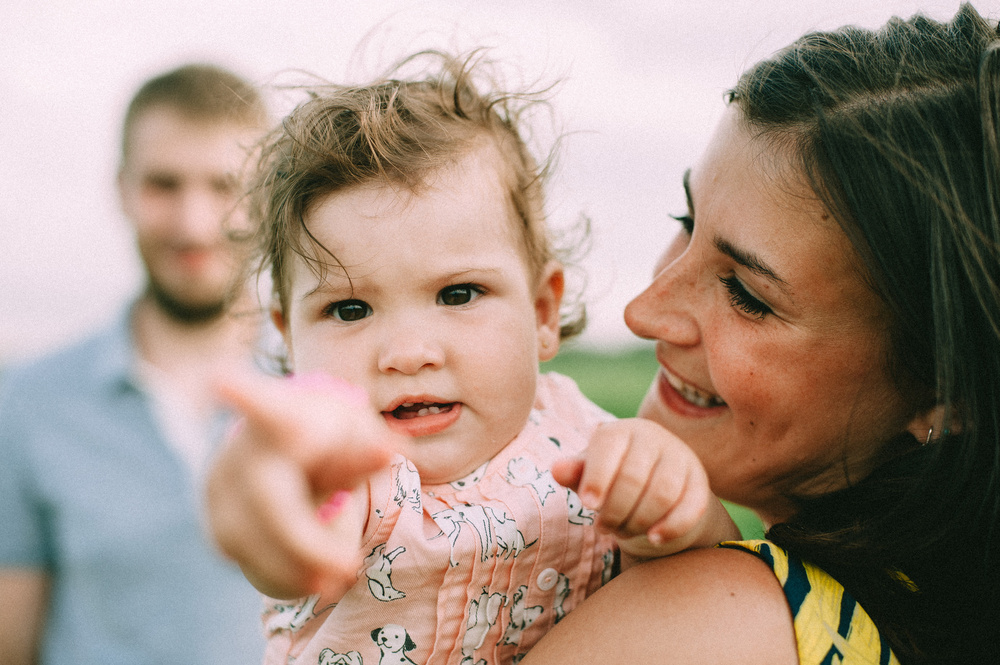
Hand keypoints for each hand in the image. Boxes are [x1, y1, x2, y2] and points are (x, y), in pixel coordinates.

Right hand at [205, 370, 406, 598]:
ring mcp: (221, 491)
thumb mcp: (353, 435)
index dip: (241, 393)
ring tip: (342, 580)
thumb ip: (368, 445)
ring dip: (298, 568)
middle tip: (351, 569)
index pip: (264, 406)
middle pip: (265, 500)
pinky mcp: (219, 526)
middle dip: (306, 543)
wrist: (284, 454)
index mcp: (279, 417)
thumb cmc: (327, 436)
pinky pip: (248, 558)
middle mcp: (241, 451)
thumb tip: (393, 450)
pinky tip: (315, 580)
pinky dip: (285, 574)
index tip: (218, 379)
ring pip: (250, 539)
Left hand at [552, 418, 738, 562]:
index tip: (588, 505)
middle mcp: (654, 438)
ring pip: (661, 494)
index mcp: (622, 430)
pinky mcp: (700, 483)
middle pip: (633, 477)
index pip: (608, 446)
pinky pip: (690, 508)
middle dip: (614, 510)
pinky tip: (653, 538)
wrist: (656, 487)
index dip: (597, 477)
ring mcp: (681, 458)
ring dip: (638, 521)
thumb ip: (576, 472)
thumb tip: (557, 470)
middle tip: (603, 526)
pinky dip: (670, 527)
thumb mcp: (591, 473)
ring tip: (623, 531)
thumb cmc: (612, 477)